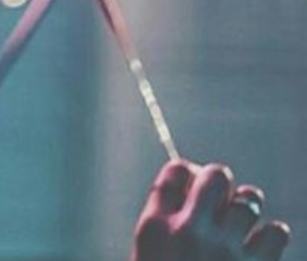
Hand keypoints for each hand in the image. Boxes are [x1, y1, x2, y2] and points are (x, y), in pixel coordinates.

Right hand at [131, 160, 290, 260]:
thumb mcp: (146, 257)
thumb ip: (162, 228)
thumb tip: (187, 198)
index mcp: (153, 228)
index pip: (175, 171)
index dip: (186, 169)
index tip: (191, 178)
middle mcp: (189, 232)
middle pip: (215, 175)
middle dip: (218, 181)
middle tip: (218, 199)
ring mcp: (226, 249)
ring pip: (249, 199)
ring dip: (246, 206)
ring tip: (239, 221)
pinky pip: (276, 232)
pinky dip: (270, 235)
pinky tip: (259, 244)